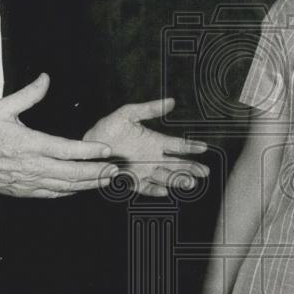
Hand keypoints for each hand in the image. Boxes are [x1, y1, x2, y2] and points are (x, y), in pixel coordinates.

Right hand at [0, 73, 117, 196]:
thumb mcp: (2, 108)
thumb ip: (28, 94)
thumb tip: (45, 78)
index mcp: (29, 144)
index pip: (66, 150)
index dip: (89, 151)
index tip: (106, 151)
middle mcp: (32, 166)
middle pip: (71, 173)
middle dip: (96, 172)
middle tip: (116, 170)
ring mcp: (28, 182)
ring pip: (65, 187)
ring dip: (88, 184)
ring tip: (107, 181)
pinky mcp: (23, 192)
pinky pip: (52, 195)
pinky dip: (70, 192)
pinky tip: (82, 188)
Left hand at [84, 99, 208, 196]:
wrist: (89, 146)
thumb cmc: (107, 128)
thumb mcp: (128, 114)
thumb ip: (149, 109)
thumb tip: (170, 101)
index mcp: (154, 141)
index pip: (177, 145)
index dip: (191, 146)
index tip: (204, 147)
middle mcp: (152, 157)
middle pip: (176, 164)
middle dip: (191, 167)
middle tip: (204, 172)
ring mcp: (144, 170)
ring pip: (165, 176)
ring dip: (178, 179)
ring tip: (191, 183)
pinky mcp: (132, 181)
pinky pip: (146, 187)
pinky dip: (155, 190)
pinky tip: (165, 191)